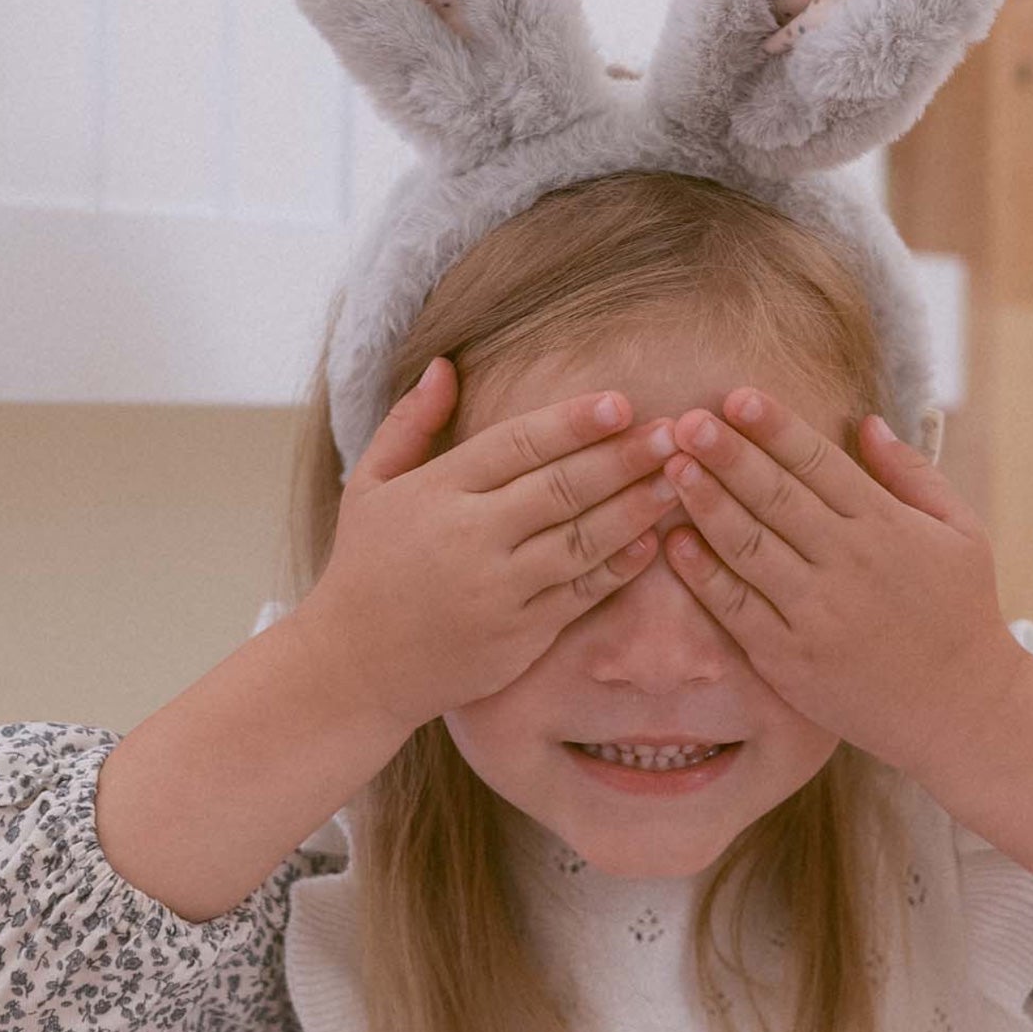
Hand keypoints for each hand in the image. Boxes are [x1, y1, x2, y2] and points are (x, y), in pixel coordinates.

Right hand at [294, 358, 680, 735]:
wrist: (355, 668)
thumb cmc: (365, 566)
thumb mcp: (370, 485)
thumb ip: (411, 422)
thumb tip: (446, 363)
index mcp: (436, 492)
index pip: (517, 444)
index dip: (574, 422)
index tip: (622, 402)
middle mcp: (470, 539)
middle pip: (562, 488)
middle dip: (624, 457)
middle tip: (675, 431)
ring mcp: (498, 591)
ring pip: (583, 540)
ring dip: (636, 508)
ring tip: (677, 480)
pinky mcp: (520, 636)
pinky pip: (582, 593)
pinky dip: (620, 566)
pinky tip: (653, 540)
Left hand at [657, 389, 1026, 776]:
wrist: (962, 710)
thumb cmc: (962, 612)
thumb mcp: (960, 531)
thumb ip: (912, 474)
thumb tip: (868, 422)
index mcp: (887, 526)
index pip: (820, 462)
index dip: (775, 427)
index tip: (737, 396)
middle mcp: (848, 564)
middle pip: (775, 497)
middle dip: (727, 455)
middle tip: (686, 421)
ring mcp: (816, 614)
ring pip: (748, 547)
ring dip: (706, 503)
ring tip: (671, 467)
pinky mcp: (790, 660)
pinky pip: (736, 608)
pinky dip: (703, 573)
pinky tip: (675, 540)